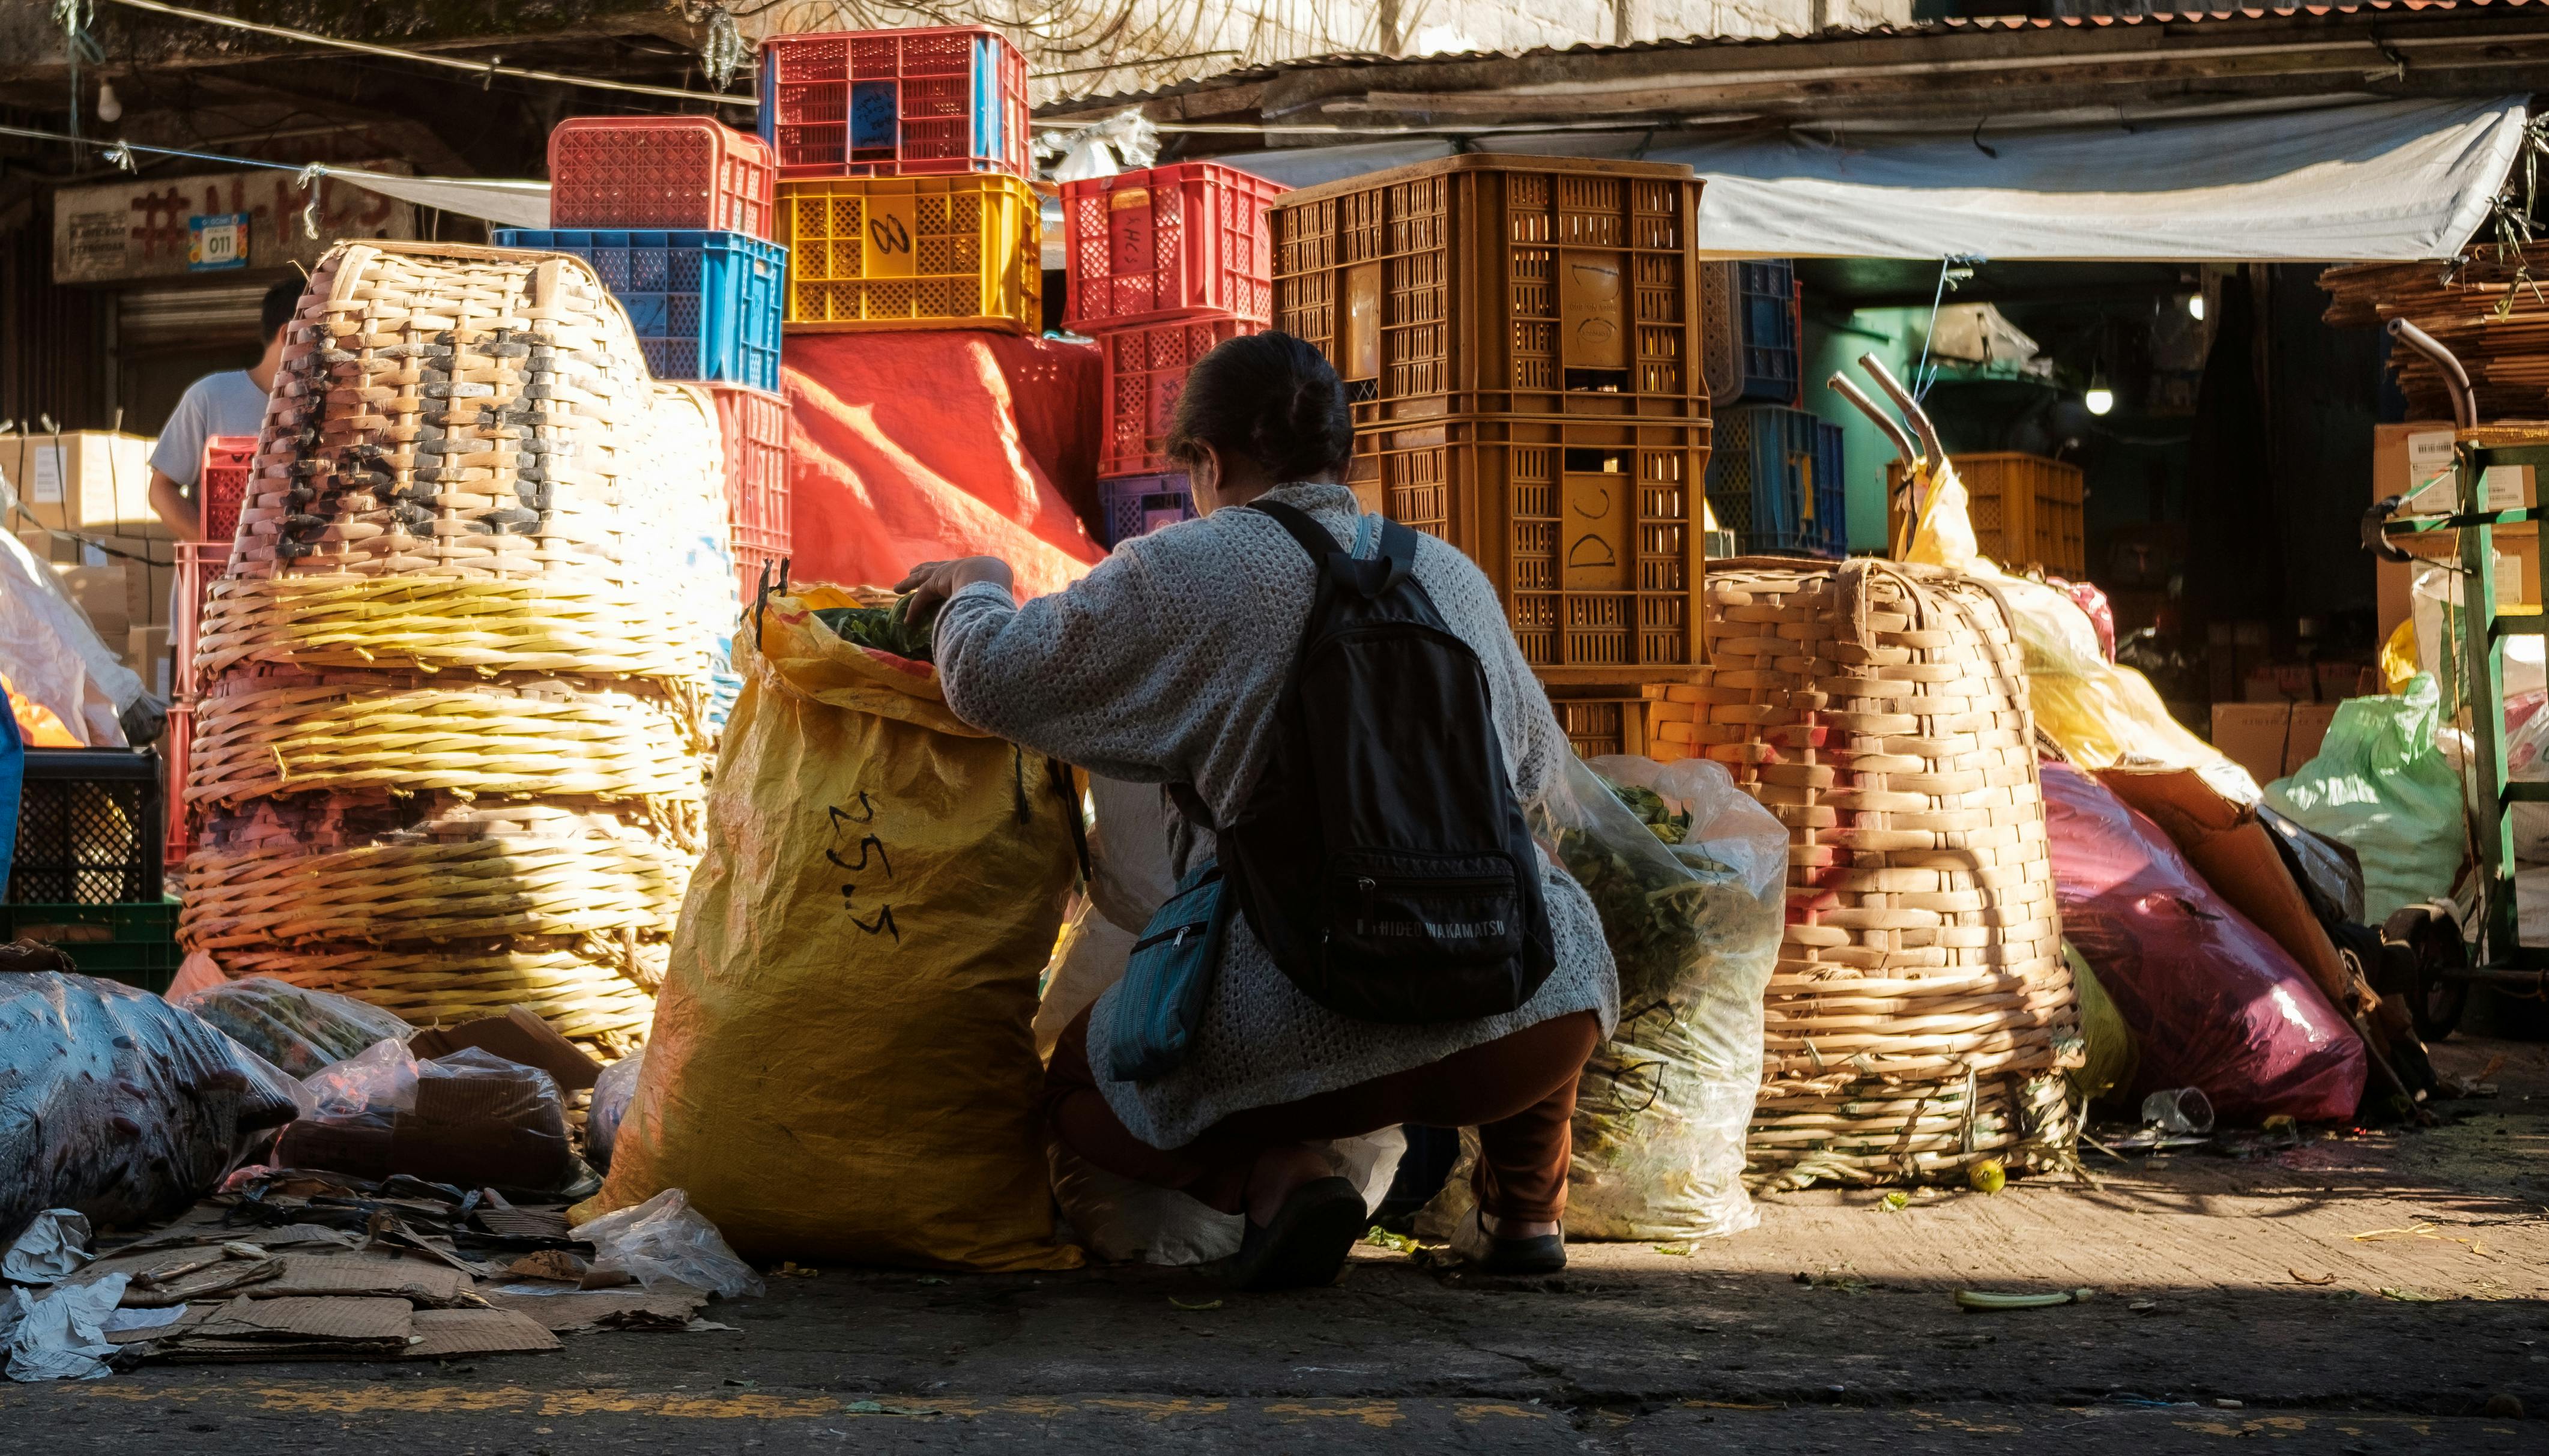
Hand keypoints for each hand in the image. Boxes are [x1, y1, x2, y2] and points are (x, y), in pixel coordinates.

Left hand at [895, 556, 1014, 617]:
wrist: (989, 574)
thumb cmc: (997, 582)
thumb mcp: (995, 589)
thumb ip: (994, 599)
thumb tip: (1001, 615)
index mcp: (969, 568)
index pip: (953, 569)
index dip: (944, 570)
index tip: (938, 570)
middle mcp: (953, 567)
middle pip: (932, 568)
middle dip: (921, 570)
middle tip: (912, 571)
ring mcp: (942, 574)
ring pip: (920, 579)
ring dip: (908, 584)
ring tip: (897, 588)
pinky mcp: (934, 584)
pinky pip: (921, 599)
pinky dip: (914, 610)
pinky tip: (908, 621)